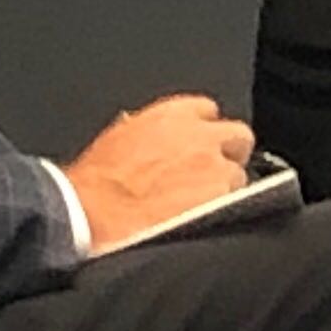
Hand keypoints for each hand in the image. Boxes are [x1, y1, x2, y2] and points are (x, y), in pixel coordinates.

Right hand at [64, 94, 253, 252]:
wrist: (92, 214)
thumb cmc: (95, 184)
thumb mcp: (117, 141)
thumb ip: (149, 134)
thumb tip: (156, 140)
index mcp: (171, 115)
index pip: (207, 110)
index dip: (204, 130)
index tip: (199, 143)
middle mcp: (199, 136)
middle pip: (238, 136)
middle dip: (229, 153)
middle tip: (212, 173)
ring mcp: (214, 168)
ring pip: (238, 175)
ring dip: (223, 188)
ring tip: (198, 205)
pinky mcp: (221, 199)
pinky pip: (235, 205)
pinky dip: (221, 212)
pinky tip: (200, 221)